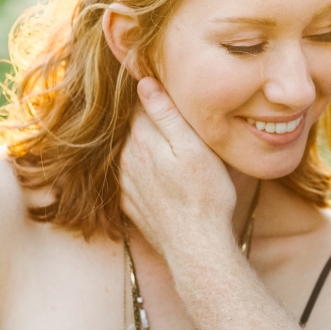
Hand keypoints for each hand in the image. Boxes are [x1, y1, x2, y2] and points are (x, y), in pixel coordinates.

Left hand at [120, 77, 236, 255]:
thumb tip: (144, 82)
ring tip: (172, 149)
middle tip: (176, 119)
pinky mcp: (130, 203)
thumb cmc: (204, 195)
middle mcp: (126, 159)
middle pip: (134, 127)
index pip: (139, 104)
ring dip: (147, 146)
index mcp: (142, 140)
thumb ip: (166, 114)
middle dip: (149, 120)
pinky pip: (133, 177)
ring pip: (132, 152)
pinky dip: (145, 171)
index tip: (168, 90)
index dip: (153, 95)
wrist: (196, 247)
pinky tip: (164, 177)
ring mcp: (126, 184)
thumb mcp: (194, 147)